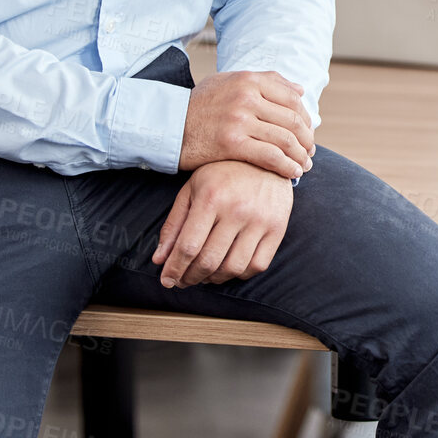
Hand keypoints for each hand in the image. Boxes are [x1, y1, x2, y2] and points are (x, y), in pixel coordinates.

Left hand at [153, 160, 293, 287]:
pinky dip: (240, 274)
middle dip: (190, 277)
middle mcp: (237, 209)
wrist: (266, 157)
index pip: (188, 246)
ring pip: (233, 268)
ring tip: (205, 275)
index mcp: (212, 198)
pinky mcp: (278, 227)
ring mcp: (260, 219)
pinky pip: (257, 265)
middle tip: (183, 280)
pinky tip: (229, 267)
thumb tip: (159, 259)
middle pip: (209, 260)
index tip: (167, 280)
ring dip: (214, 279)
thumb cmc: (223, 173)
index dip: (174, 269)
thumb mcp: (193, 189)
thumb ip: (174, 224)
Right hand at [180, 70, 314, 179]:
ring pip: (285, 139)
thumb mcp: (228, 82)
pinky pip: (270, 156)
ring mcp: (239, 119)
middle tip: (309, 152)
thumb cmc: (199, 106)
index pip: (292, 99)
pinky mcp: (232, 143)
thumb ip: (265, 81)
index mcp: (249, 80)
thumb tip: (299, 90)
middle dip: (306, 139)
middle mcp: (246, 96)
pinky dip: (287, 166)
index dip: (306, 119)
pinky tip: (293, 173)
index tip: (308, 132)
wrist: (166, 126)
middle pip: (292, 120)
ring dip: (300, 155)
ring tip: (304, 165)